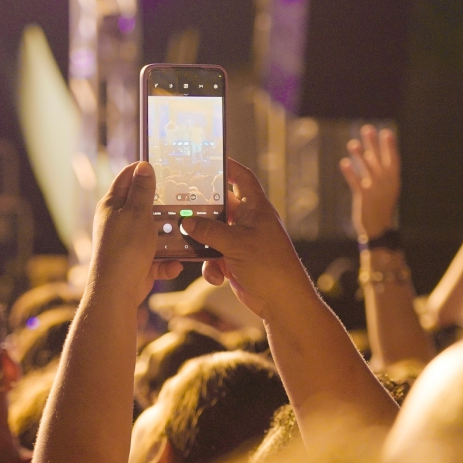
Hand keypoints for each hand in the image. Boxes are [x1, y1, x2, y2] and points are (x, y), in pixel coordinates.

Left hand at [90, 162, 182, 304]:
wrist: (117, 292)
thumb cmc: (124, 249)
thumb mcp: (136, 214)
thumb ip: (142, 190)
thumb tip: (143, 166)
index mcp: (113, 205)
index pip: (127, 177)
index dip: (144, 169)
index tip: (167, 165)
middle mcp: (119, 221)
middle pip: (145, 204)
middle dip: (165, 203)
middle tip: (186, 198)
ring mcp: (129, 242)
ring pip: (156, 230)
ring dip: (171, 234)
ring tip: (188, 232)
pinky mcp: (139, 261)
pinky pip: (159, 256)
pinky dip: (168, 261)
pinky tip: (175, 264)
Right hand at [179, 159, 315, 322]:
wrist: (282, 302)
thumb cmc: (269, 266)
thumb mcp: (236, 243)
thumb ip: (209, 230)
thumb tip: (186, 221)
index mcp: (256, 209)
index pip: (243, 178)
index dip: (229, 166)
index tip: (210, 160)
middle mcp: (249, 222)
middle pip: (221, 206)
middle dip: (203, 210)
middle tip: (181, 205)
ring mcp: (241, 242)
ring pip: (212, 234)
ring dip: (203, 243)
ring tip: (191, 246)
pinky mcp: (235, 261)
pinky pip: (214, 257)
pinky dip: (212, 267)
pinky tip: (217, 277)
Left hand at [340, 125, 399, 239]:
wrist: (379, 228)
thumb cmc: (383, 207)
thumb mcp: (389, 189)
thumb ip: (384, 173)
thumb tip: (375, 154)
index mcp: (395, 181)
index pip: (393, 160)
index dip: (390, 146)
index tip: (386, 132)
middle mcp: (386, 183)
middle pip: (378, 159)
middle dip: (373, 144)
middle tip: (367, 129)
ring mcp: (375, 189)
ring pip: (366, 168)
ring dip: (359, 155)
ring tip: (352, 143)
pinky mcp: (363, 197)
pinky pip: (356, 182)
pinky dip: (350, 172)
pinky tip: (344, 162)